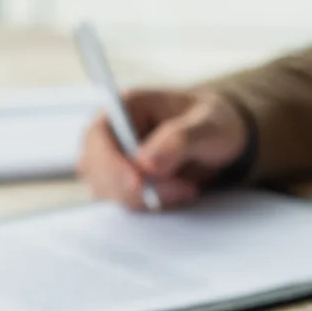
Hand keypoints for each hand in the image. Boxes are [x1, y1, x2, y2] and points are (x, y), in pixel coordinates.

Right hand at [77, 89, 249, 209]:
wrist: (216, 140)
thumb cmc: (211, 123)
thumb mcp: (207, 127)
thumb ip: (178, 140)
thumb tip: (145, 163)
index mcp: (125, 105)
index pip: (97, 135)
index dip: (110, 162)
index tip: (137, 183)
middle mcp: (109, 132)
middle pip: (95, 168)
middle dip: (133, 187)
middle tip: (182, 188)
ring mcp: (110, 159)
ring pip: (106, 190)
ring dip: (145, 198)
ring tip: (186, 186)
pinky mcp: (118, 182)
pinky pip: (122, 202)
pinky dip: (148, 204)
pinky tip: (175, 193)